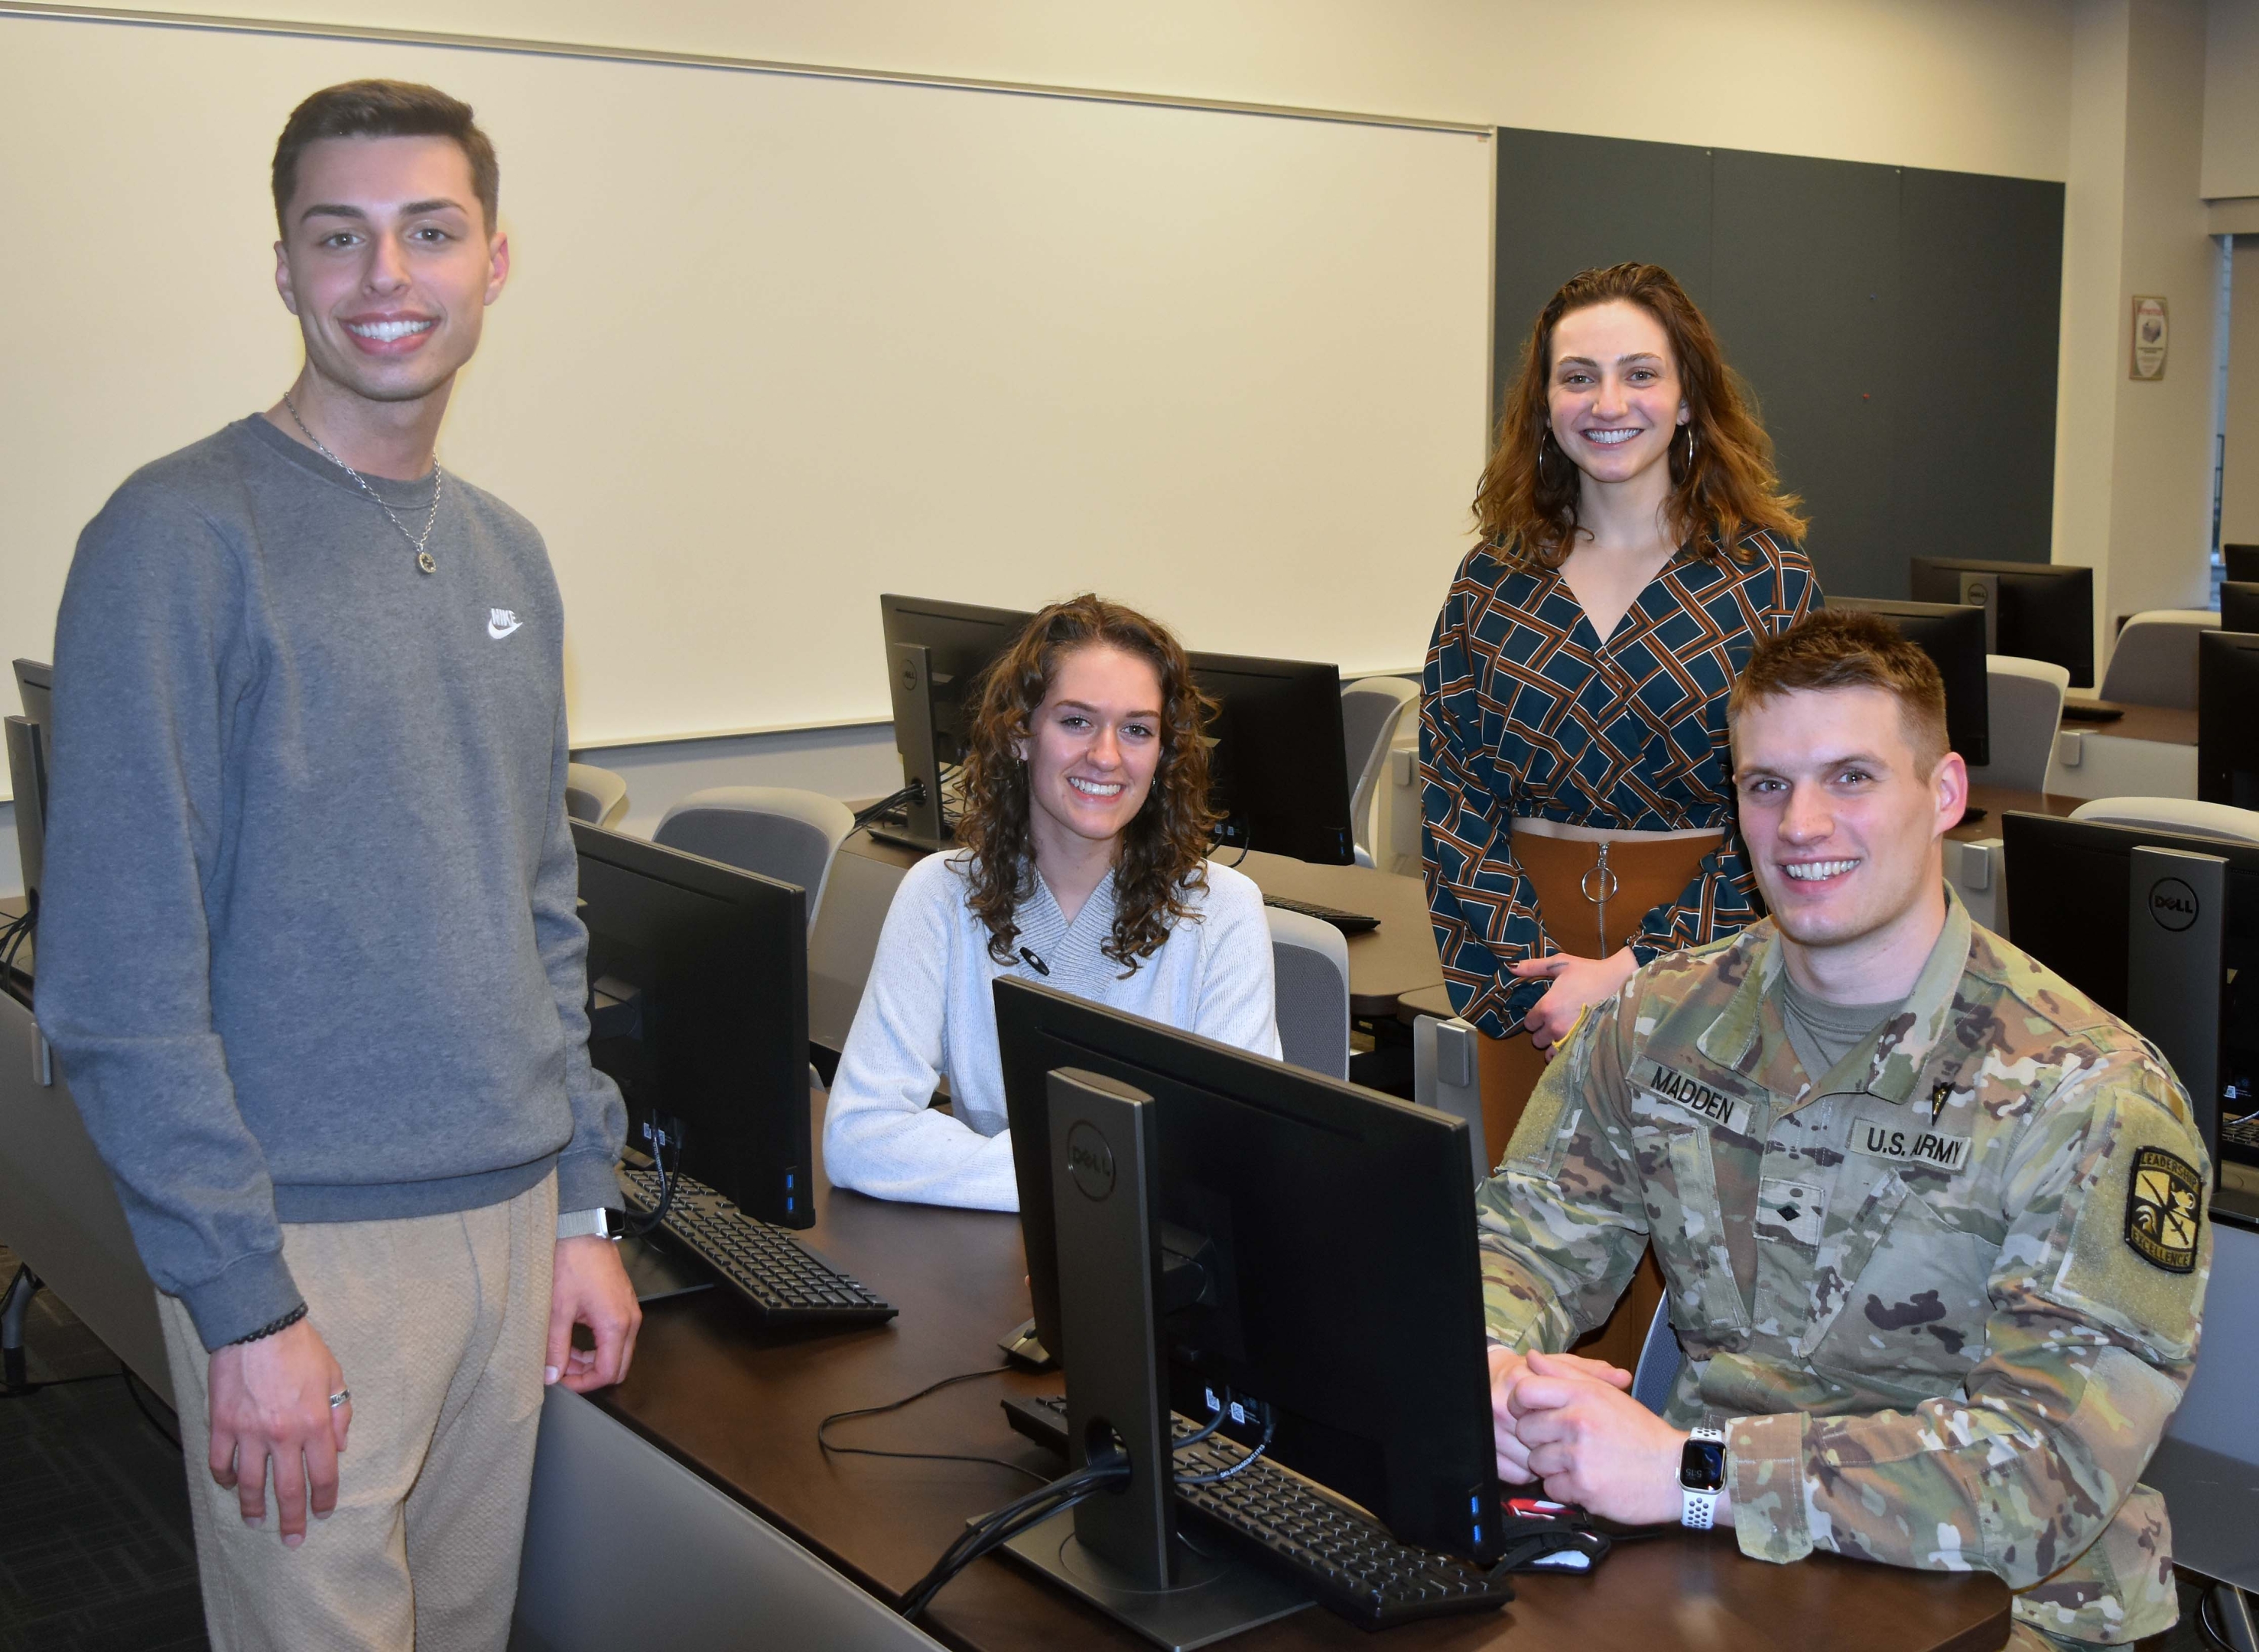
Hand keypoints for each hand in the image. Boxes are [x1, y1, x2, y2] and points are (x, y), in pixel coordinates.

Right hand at [207, 1316, 349, 1546]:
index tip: (321, 1514)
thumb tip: (339, 1447)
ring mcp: (250, 1433)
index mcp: (316, 1424)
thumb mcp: (334, 1375)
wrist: (257, 1327)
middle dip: (291, 1520)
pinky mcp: (222, 1425)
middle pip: (288, 1490)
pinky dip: (225, 1478)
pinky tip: (230, 1484)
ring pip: (251, 1484)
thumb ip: (340, 1413)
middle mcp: (284, 1435)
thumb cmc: (300, 1348)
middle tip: (291, 1541)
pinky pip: (220, 1463)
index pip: (323, 1474)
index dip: (323, 1499)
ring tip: (255, 1521)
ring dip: (253, 1508)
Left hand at [547, 1235, 641, 1391]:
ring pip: (618, 1352)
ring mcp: (629, 1311)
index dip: (584, 1385)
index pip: (608, 1373)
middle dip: (590, 1375)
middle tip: (562, 1372)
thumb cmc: (573, 1263)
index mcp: (616, 1325)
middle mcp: (629, 1320)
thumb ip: (555, 1347)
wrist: (583, 1230)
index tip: (562, 1382)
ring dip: (592, 1361)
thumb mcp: (558, 1309)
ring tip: (564, 1356)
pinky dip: (597, 1346)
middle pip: (618, 1367)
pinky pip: (616, 1336)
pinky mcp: (623, 1304)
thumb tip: (552, 1375)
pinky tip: (574, 1340)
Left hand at [1507, 1351, 1702, 1524]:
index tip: (1528, 1413)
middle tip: (1562, 1442)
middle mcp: (1578, 1422)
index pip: (1525, 1391)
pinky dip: (1565, 1488)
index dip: (1519, 1403)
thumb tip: (1530, 1357)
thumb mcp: (1606, 1394)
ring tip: (1578, 1462)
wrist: (1676, 1471)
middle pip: (1525, 1430)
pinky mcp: (1583, 1487)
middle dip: (1537, 1439)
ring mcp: (1579, 1456)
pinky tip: (1586, 1481)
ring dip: (1551, 1466)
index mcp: (1583, 1395)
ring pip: (1536, 1461)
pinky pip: (1551, 1488)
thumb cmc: (1640, 1432)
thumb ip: (1566, 1373)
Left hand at [1511, 949, 1637, 1055]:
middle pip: (1536, 1040)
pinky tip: (1572, 1042)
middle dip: (1543, 1031)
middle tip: (1556, 1021)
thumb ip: (1533, 967)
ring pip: (1549, 1052)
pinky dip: (1565, 1053)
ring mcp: (1569, 1038)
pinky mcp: (1583, 1045)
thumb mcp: (1560, 964)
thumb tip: (1510, 967)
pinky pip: (1565, 1059)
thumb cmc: (1589, 972)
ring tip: (1564, 1033)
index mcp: (1547, 1007)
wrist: (1621, 982)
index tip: (1545, 1012)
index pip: (1528, 1023)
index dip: (1535, 1018)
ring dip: (1553, 1045)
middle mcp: (1555, 1026)